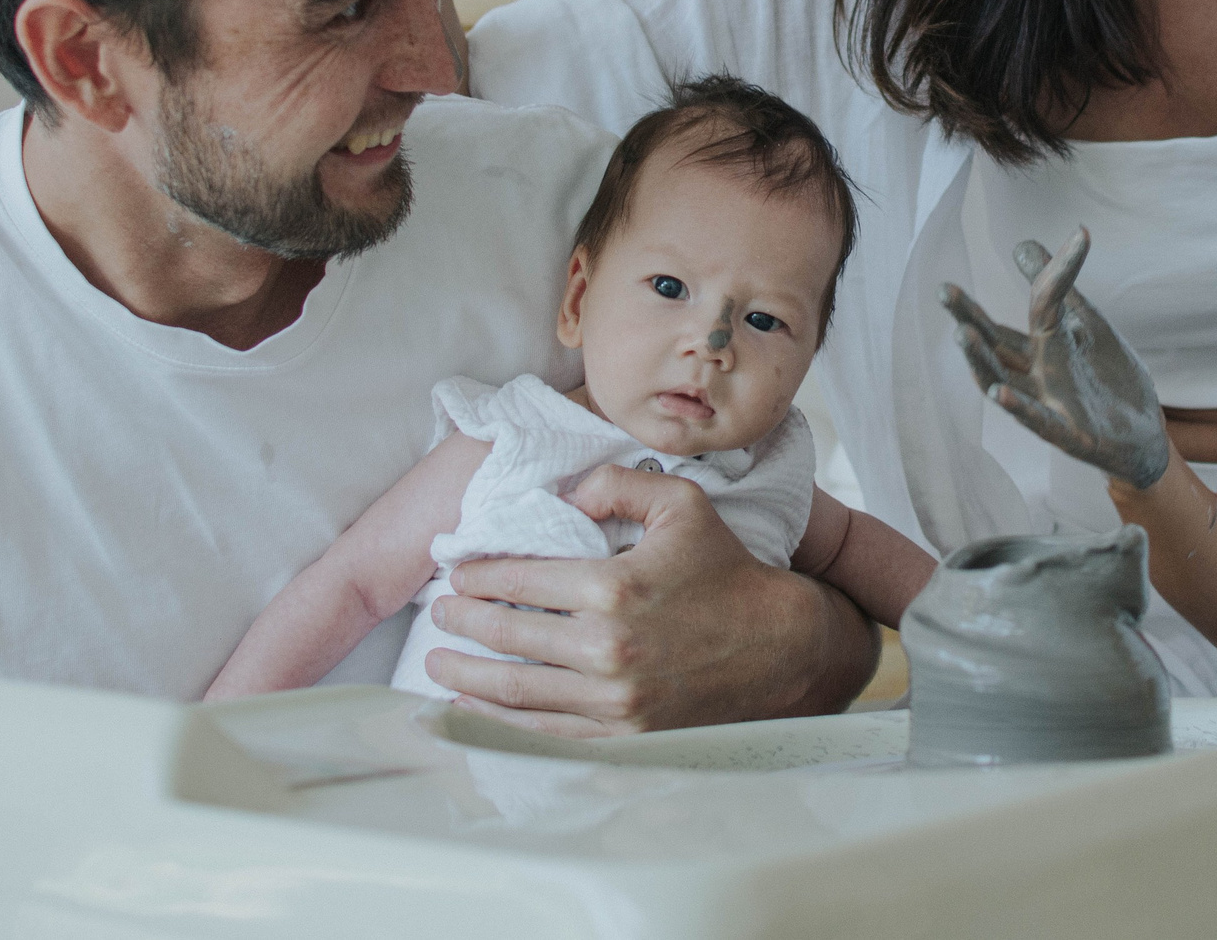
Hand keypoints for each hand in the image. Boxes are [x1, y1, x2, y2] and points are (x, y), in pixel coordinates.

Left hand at [425, 464, 863, 735]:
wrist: (777, 647)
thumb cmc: (726, 571)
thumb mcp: (682, 504)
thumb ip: (618, 483)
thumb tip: (566, 493)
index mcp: (613, 587)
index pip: (521, 579)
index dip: (479, 575)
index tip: (456, 573)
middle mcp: (605, 647)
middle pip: (509, 634)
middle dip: (463, 622)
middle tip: (438, 614)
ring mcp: (612, 698)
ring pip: (517, 689)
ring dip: (469, 674)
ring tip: (438, 662)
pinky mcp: (621, 732)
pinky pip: (546, 728)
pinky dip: (502, 718)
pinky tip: (477, 705)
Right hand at [942, 228, 1170, 488]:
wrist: (1146, 435)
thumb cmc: (1109, 380)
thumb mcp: (1085, 325)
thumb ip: (1058, 287)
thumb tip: (1021, 243)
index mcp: (1040, 349)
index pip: (1022, 310)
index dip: (1026, 280)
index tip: (1019, 247)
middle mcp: (1035, 375)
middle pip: (994, 345)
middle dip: (968, 319)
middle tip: (944, 291)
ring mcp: (1049, 404)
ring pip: (1004, 381)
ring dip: (981, 360)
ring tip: (961, 333)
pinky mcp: (1069, 435)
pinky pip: (1038, 422)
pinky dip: (1019, 408)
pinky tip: (999, 394)